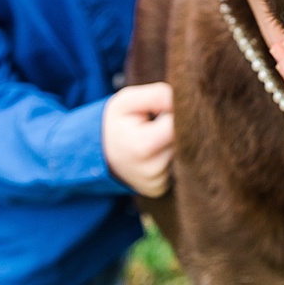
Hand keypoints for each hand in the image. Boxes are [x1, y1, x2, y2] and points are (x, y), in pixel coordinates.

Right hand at [102, 82, 175, 197]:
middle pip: (183, 141)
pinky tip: (155, 150)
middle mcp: (152, 171)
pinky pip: (175, 167)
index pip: (177, 124)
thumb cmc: (117, 122)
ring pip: (182, 154)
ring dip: (173, 142)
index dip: (173, 111)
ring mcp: (156, 183)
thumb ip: (157, 95)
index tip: (160, 109)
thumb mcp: (128, 100)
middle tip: (157, 121)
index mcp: (144, 146)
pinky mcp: (159, 188)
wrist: (100, 153)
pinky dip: (168, 155)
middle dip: (175, 127)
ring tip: (154, 136)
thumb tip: (182, 102)